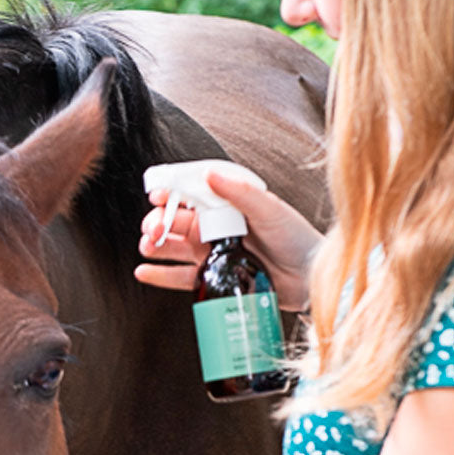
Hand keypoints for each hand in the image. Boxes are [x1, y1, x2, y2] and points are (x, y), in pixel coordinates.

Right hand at [136, 169, 321, 311]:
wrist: (310, 278)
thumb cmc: (297, 239)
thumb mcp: (270, 210)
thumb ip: (239, 192)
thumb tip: (210, 174)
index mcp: (228, 207)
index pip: (192, 196)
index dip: (171, 195)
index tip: (156, 196)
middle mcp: (217, 229)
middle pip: (177, 223)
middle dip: (158, 223)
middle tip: (152, 230)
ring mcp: (214, 255)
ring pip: (174, 248)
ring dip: (155, 246)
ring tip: (147, 247)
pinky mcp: (214, 280)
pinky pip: (181, 277)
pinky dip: (160, 275)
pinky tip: (144, 271)